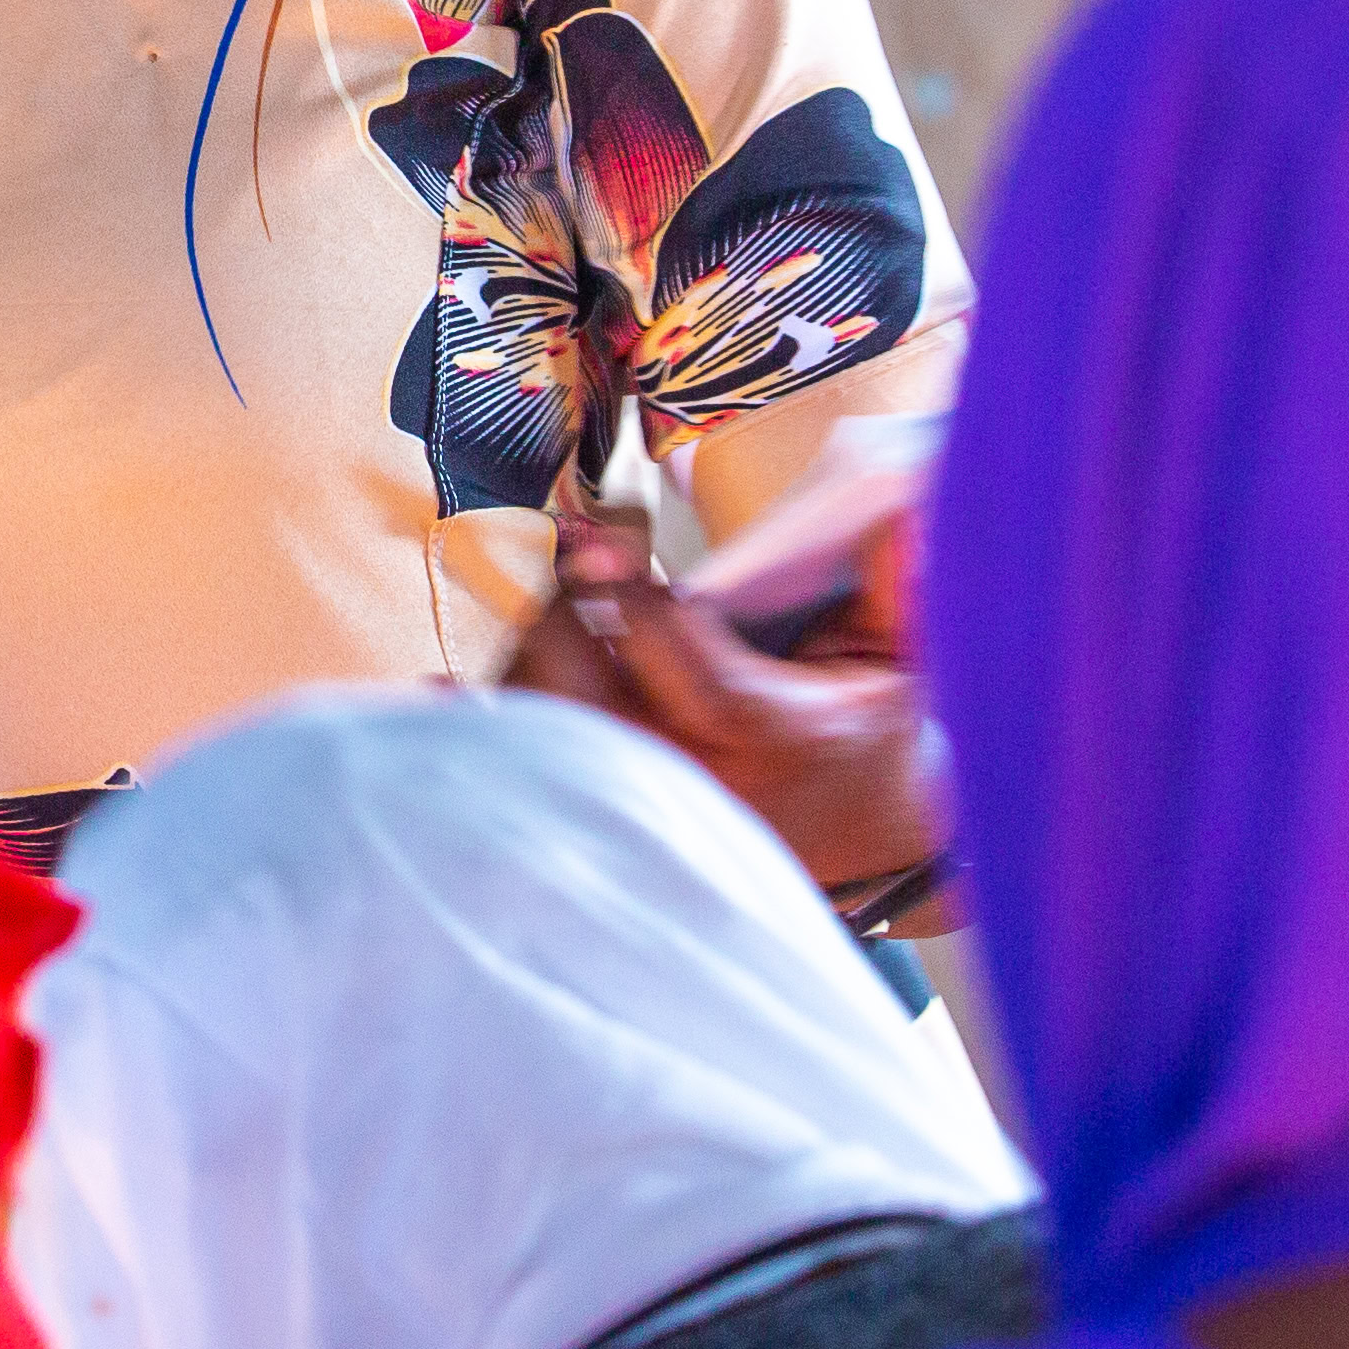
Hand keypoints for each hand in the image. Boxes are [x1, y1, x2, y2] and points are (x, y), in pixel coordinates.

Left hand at [504, 508, 955, 934]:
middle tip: (567, 541)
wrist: (860, 828)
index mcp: (768, 736)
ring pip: (544, 726)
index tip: (595, 533)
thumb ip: (906, 589)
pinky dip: (473, 728)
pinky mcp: (601, 816)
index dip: (632, 597)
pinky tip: (431, 694)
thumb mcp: (917, 661)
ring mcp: (638, 806)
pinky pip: (518, 773)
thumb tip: (911, 520)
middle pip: (586, 691)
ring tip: (533, 579)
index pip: (685, 663)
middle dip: (564, 604)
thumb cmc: (875, 725)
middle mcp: (691, 780)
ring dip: (525, 647)